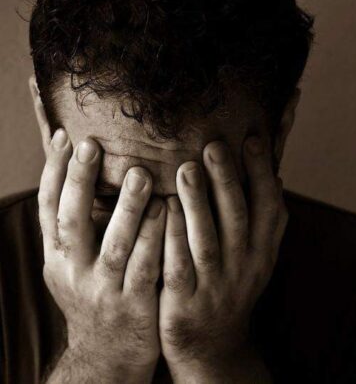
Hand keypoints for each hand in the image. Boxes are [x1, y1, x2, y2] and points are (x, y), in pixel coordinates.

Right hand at [39, 130, 165, 382]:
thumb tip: (87, 174)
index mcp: (57, 258)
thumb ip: (80, 229)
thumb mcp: (75, 267)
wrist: (107, 357)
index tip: (66, 137)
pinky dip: (155, 238)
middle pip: (72, 221)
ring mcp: (103, 291)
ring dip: (126, 208)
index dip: (55, 172)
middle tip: (92, 145)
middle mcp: (73, 272)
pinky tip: (168, 211)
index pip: (49, 208)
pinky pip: (146, 267)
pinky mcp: (134, 306)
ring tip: (141, 173)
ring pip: (113, 245)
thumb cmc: (97, 298)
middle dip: (79, 181)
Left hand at [159, 137, 286, 381]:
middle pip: (238, 220)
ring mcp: (214, 287)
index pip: (268, 208)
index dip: (261, 174)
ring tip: (185, 169)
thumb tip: (275, 174)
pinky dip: (171, 239)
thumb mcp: (257, 257)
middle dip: (227, 181)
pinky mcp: (184, 303)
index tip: (251, 139)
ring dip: (198, 204)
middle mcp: (244, 268)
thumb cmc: (232, 286)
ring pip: (207, 242)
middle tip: (214, 145)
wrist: (213, 344)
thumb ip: (264, 220)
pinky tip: (162, 210)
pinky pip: (177, 267)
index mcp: (263, 253)